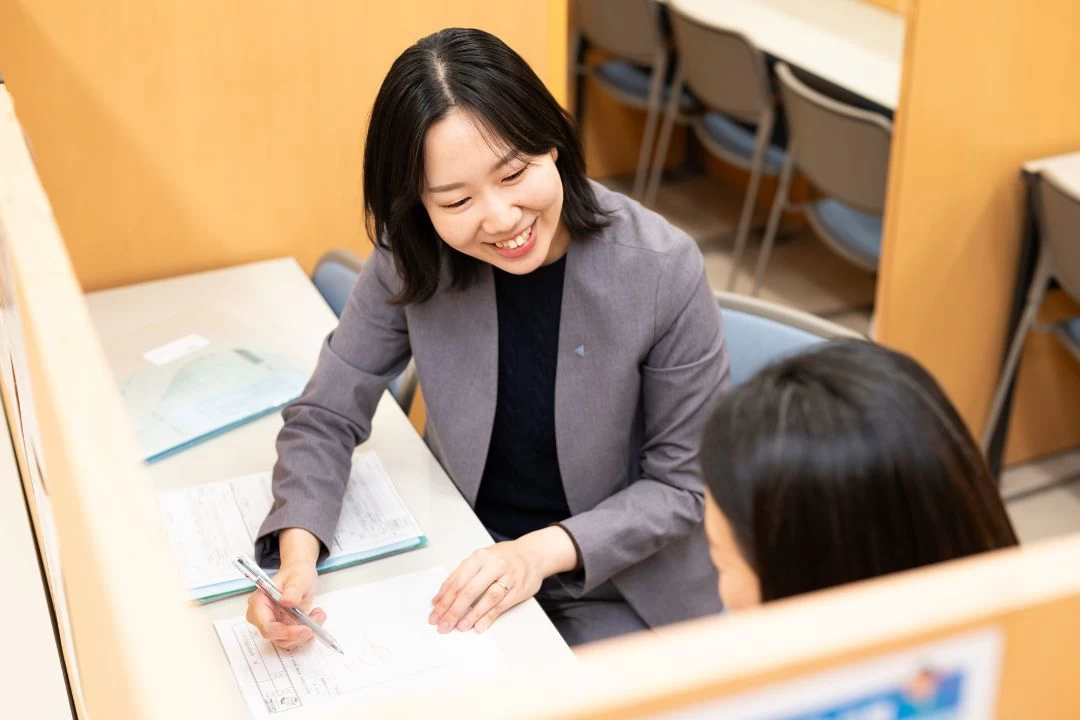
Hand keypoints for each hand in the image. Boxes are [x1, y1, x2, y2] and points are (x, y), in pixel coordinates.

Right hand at [245, 528, 324, 649]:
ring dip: (305, 632)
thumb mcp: (298, 578)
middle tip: (317, 618)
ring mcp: (271, 623)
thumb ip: (293, 590)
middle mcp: (261, 616)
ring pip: (286, 641)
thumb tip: (287, 602)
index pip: (267, 627)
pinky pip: (293, 638)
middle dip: (298, 633)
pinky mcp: (281, 628)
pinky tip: (314, 616)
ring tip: (318, 614)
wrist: (299, 575)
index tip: (306, 629)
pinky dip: (306, 631)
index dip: (286, 632)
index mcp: (259, 602)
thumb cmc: (296, 574)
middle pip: (276, 636)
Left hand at [429, 526, 577, 633]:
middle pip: (470, 590)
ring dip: (472, 614)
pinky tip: (479, 626)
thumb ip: (460, 576)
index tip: (434, 614)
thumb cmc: (502, 558)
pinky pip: (502, 605)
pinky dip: (489, 616)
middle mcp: (494, 565)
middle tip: (443, 625)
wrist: (533, 554)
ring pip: (487, 598)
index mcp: (479, 557)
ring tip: (460, 627)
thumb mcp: (479, 559)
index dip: (444, 599)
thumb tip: (440, 598)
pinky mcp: (519, 588)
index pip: (458, 581)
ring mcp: (509, 576)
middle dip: (454, 610)